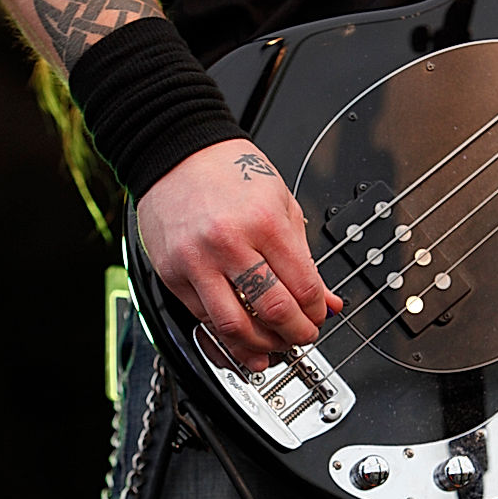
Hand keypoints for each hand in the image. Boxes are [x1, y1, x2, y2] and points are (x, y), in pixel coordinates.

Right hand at [136, 139, 342, 370]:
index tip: (319, 316)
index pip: (303, 287)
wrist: (175, 151)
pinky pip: (203, 318)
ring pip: (234, 327)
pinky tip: (241, 337)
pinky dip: (226, 335)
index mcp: (264, 223)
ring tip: (273, 346)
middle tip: (302, 336)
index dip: (316, 312)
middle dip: (295, 335)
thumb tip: (325, 299)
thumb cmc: (228, 171)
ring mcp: (196, 262)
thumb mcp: (281, 203)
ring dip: (261, 347)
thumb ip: (304, 256)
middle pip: (272, 312)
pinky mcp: (171, 274)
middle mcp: (228, 244)